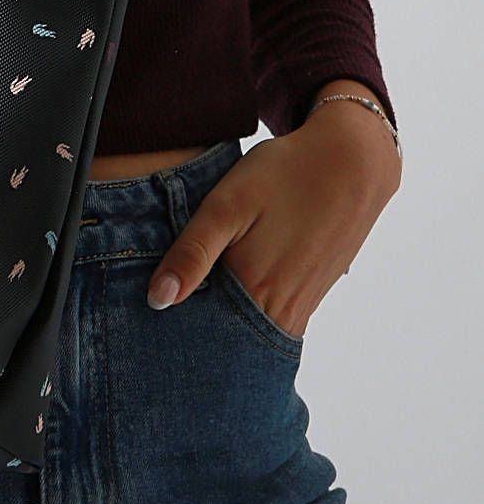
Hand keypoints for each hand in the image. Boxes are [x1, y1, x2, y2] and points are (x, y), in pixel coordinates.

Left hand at [144, 105, 402, 341]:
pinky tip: (228, 294)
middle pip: (228, 341)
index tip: (150, 323)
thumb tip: (158, 300)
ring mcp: (302, 305)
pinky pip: (272, 321)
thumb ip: (192, 253)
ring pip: (251, 335)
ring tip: (193, 308)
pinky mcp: (312, 295)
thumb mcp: (227, 205)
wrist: (353, 161)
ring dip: (222, 326)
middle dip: (196, 337)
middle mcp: (281, 308)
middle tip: (166, 319)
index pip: (202, 334)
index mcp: (254, 289)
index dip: (174, 331)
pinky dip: (247, 316)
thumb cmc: (285, 175)